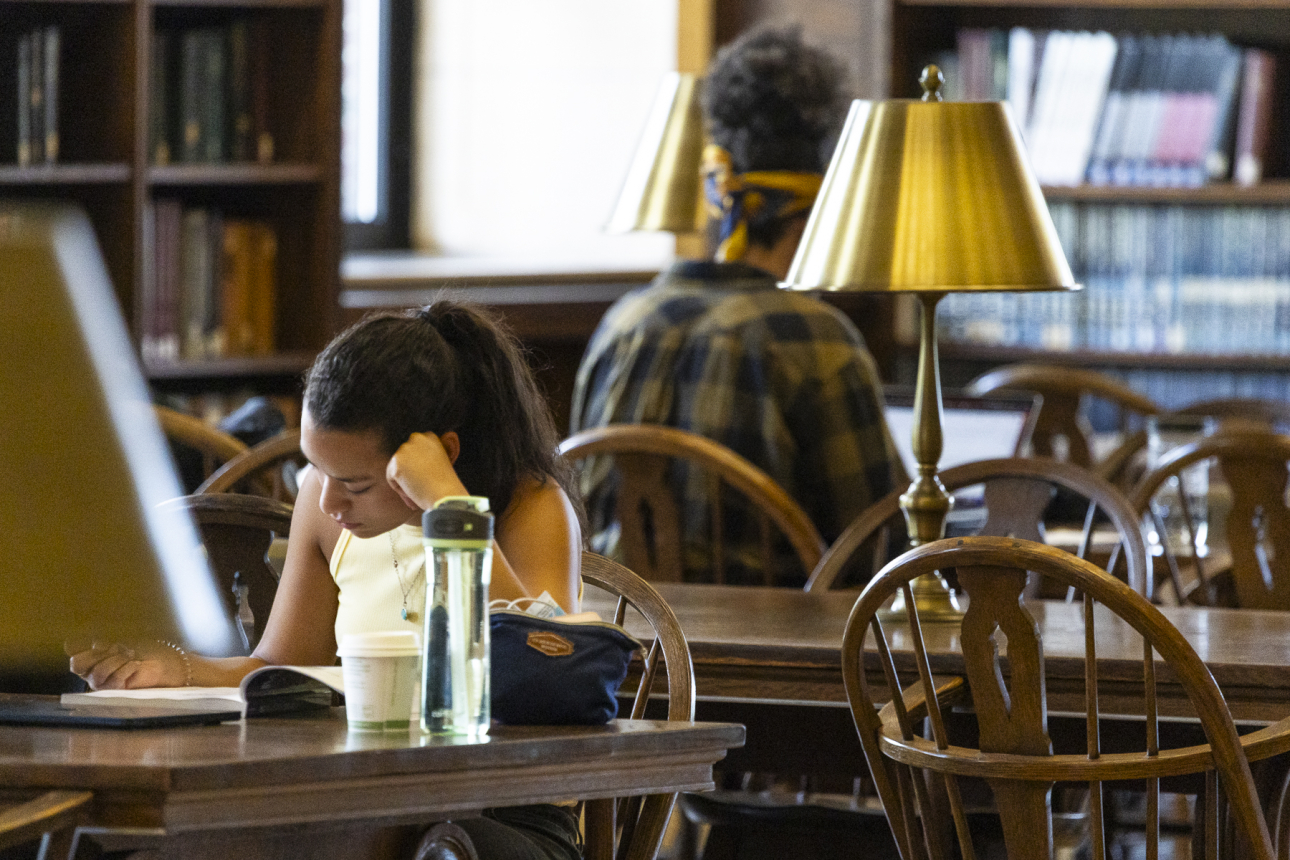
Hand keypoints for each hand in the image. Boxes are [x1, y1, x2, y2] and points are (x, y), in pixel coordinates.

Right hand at [66, 641, 183, 689]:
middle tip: (113, 647)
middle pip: (76, 665)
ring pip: (97, 673)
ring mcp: (102, 685)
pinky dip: (127, 668)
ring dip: (115, 659)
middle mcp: (91, 674)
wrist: (159, 665)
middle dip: (94, 653)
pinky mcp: (116, 692)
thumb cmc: (138, 652)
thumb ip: (104, 643)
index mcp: (88, 660)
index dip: (77, 645)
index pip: (71, 652)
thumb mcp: (119, 643)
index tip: (96, 639)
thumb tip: (93, 641)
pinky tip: (136, 664)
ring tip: (129, 654)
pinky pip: (115, 680)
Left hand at [386, 432, 467, 510]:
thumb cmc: (444, 485)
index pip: (414, 448)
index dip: (417, 464)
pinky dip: (399, 488)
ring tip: (418, 489)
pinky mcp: (396, 462)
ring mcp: (405, 449)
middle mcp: (417, 439)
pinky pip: (391, 478)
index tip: (423, 476)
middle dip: (408, 471)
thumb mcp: (439, 463)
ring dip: (403, 480)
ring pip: (395, 467)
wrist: (445, 495)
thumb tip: (411, 464)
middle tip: (419, 485)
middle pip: (403, 457)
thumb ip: (425, 458)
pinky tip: (411, 492)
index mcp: (429, 437)